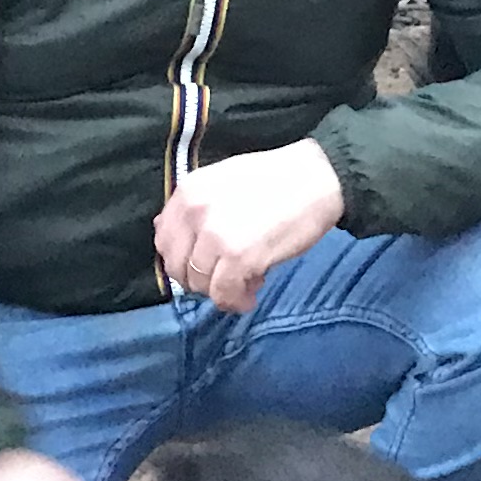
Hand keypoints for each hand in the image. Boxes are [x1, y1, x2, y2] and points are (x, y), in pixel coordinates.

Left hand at [154, 139, 344, 312]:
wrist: (317, 178)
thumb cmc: (275, 179)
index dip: (182, 259)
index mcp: (188, 192)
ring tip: (247, 282)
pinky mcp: (240, 258)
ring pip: (201, 285)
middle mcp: (195, 213)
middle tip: (225, 277)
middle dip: (199, 279)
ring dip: (222, 291)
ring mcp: (216, 236)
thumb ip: (193, 206)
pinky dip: (236, 301)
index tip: (204, 263)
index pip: (164, 240)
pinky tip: (251, 295)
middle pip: (178, 267)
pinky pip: (224, 295)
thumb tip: (162, 228)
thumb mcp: (221, 181)